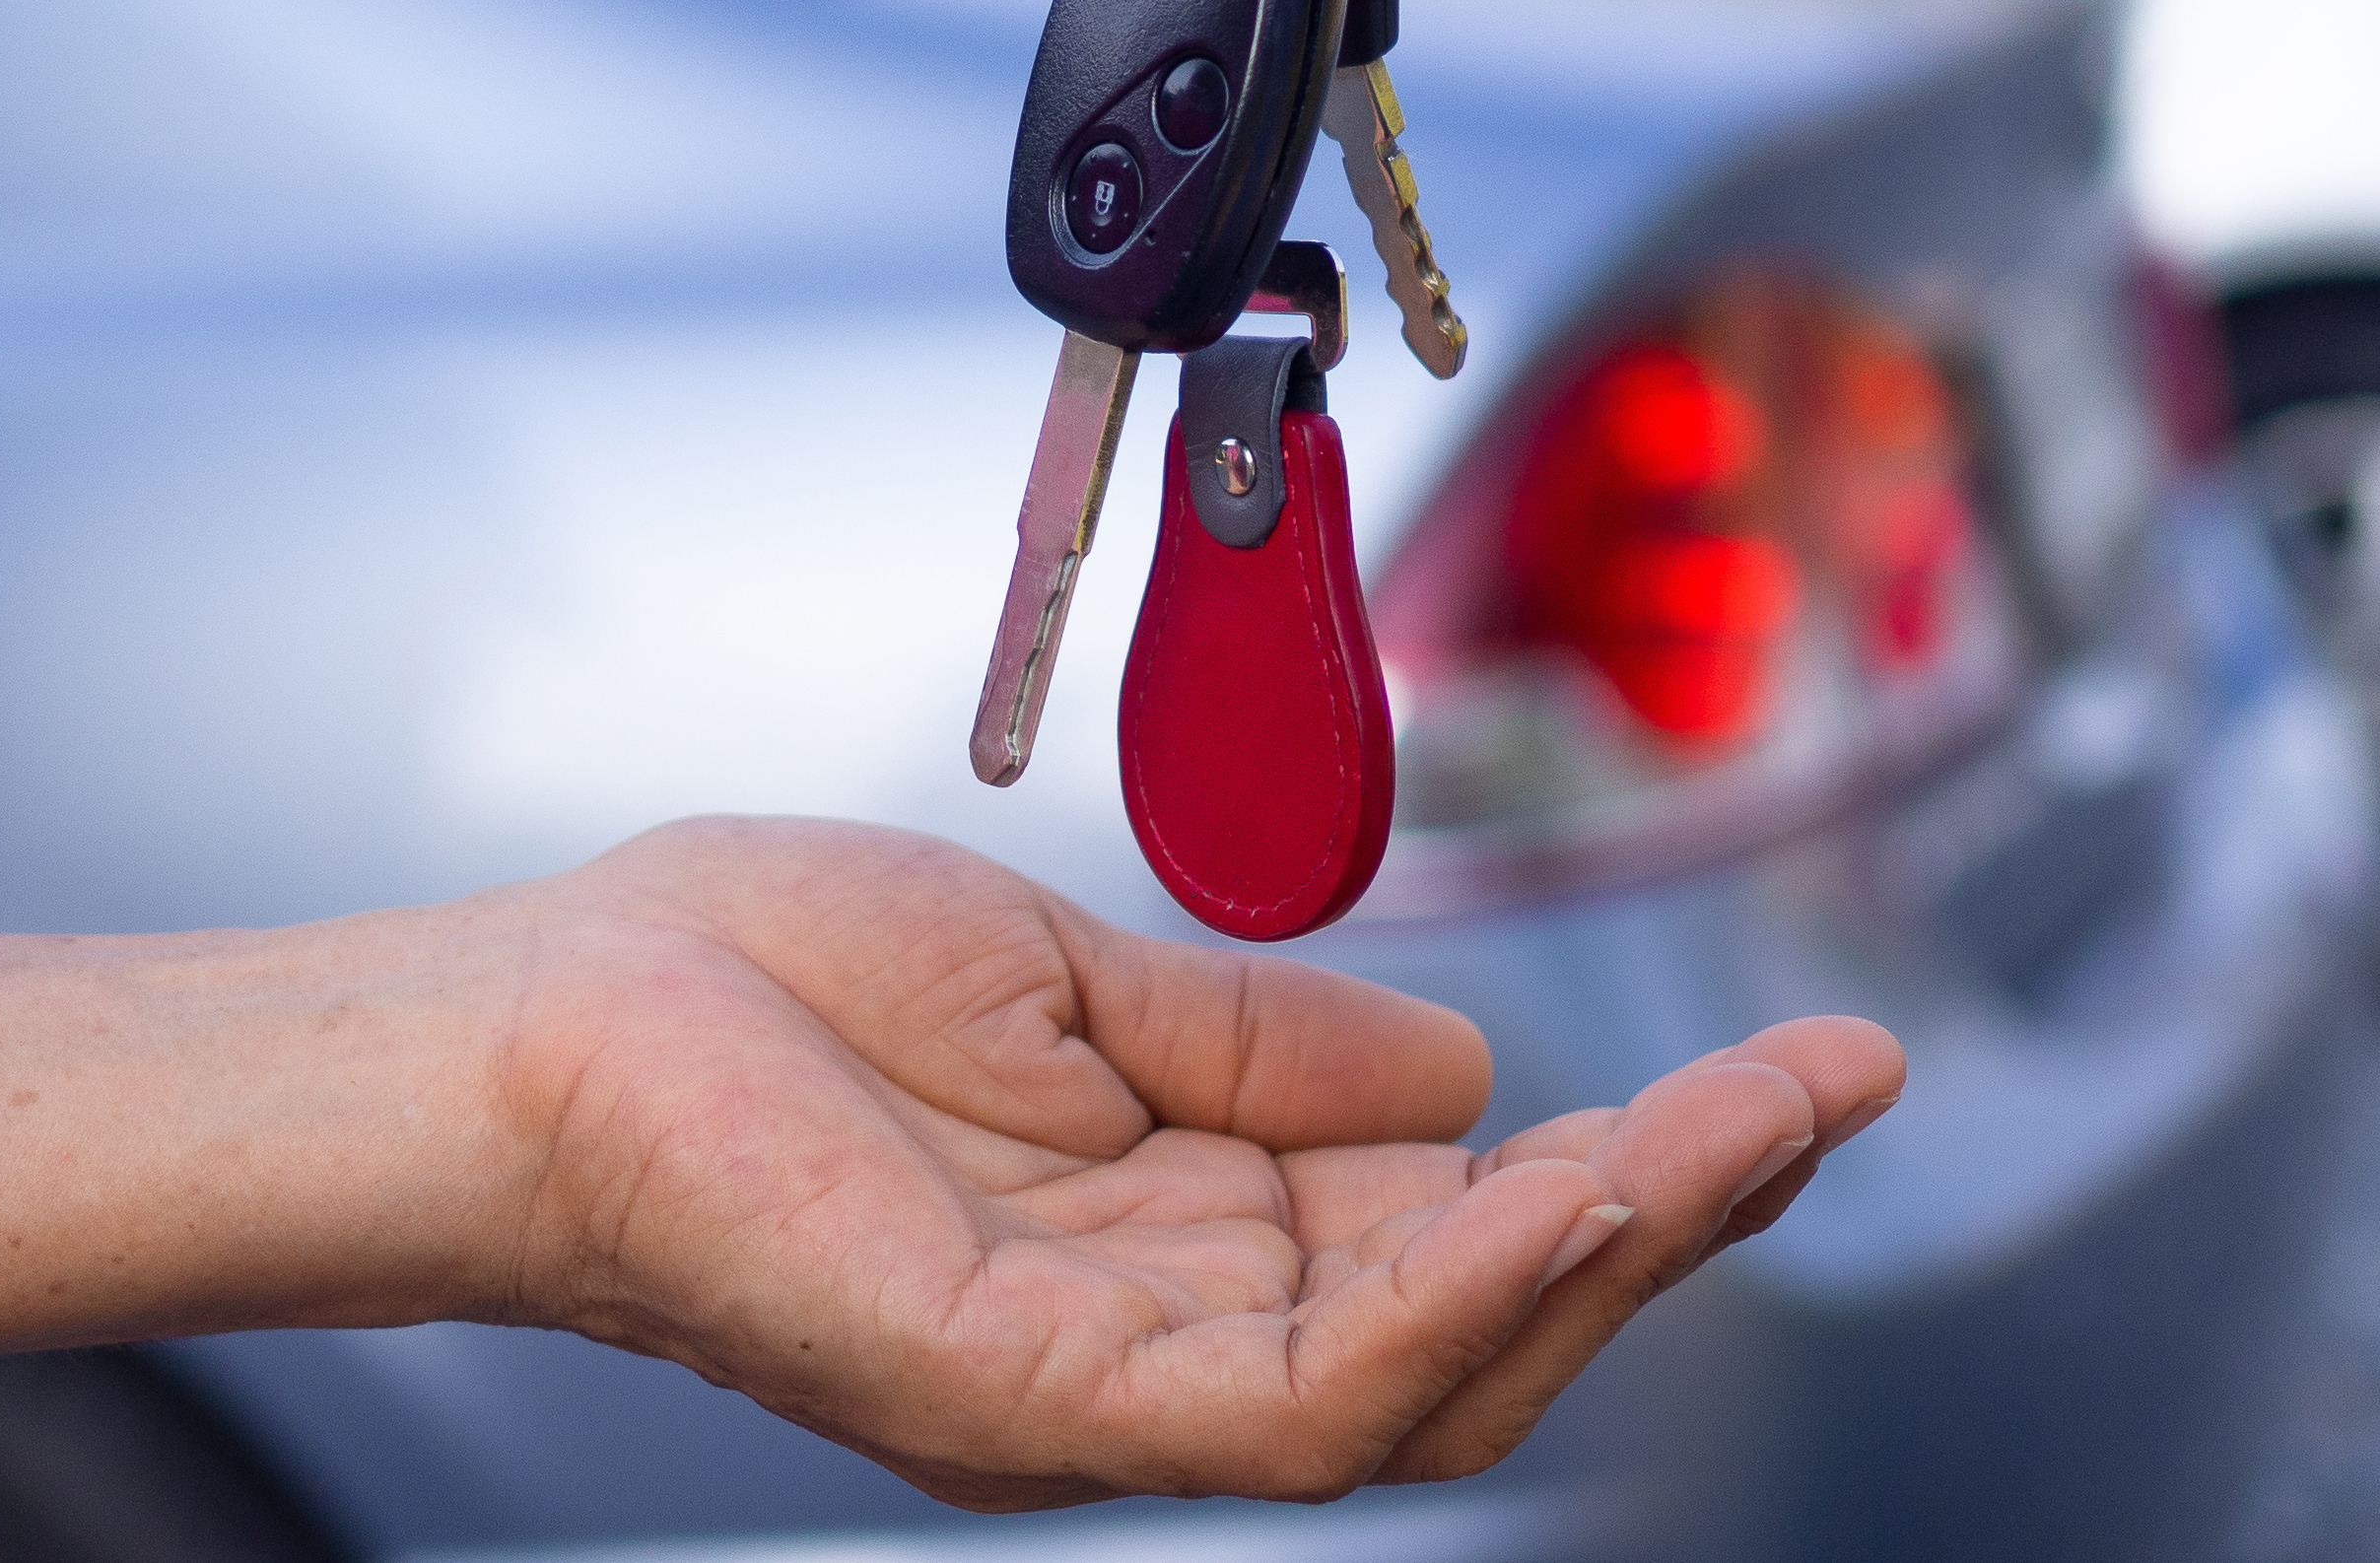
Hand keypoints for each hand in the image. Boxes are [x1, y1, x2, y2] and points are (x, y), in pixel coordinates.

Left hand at [498, 817, 1902, 1509]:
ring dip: (1609, 1250)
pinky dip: (1445, 1299)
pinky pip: (1286, 1392)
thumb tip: (1468, 1065)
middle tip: (1833, 1086)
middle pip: (1478, 1319)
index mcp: (1178, 1236)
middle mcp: (1163, 1341)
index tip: (1784, 1063)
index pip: (1453, 1231)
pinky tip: (1561, 1187)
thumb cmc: (759, 984)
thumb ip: (1259, 1044)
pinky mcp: (1026, 1400)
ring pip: (1422, 1374)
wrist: (545, 1011)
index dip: (1632, 1158)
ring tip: (1748, 1130)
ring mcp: (1101, 1390)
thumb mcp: (1068, 979)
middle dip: (1676, 1209)